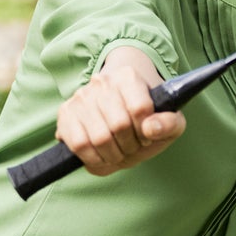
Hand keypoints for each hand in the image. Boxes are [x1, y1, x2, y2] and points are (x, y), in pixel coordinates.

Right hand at [55, 46, 186, 176]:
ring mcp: (81, 97)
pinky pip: (79, 144)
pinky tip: (101, 155)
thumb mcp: (168, 120)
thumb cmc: (144, 116)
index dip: (146, 132)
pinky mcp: (65, 113)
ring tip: (117, 152)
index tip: (146, 135)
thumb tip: (150, 128)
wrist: (118, 107)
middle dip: (129, 146)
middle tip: (131, 146)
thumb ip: (170, 124)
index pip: (140, 109)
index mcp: (129, 77)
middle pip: (119, 125)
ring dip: (112, 155)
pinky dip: (93, 158)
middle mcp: (102, 82)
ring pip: (99, 137)